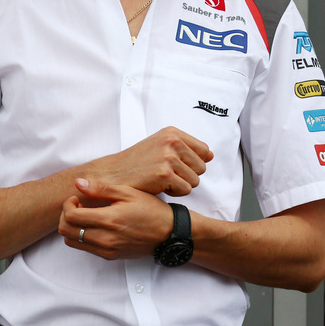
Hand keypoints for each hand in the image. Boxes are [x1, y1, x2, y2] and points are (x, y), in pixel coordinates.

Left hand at [59, 178, 176, 260]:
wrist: (169, 234)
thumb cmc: (151, 210)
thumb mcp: (128, 192)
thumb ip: (100, 188)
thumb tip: (77, 183)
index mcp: (108, 220)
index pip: (71, 217)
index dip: (67, 205)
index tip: (77, 198)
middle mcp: (105, 239)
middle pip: (66, 231)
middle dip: (66, 216)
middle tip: (78, 206)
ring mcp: (107, 250)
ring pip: (72, 242)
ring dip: (73, 227)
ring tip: (86, 215)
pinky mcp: (110, 256)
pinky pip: (85, 248)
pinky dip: (82, 236)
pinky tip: (95, 225)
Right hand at [87, 127, 211, 198]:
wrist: (114, 175)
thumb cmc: (138, 163)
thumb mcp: (161, 147)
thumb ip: (187, 149)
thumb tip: (210, 155)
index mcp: (172, 133)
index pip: (204, 150)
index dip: (192, 162)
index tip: (175, 164)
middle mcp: (172, 141)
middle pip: (202, 167)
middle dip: (187, 175)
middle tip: (165, 173)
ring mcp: (168, 157)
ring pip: (195, 181)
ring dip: (180, 185)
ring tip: (161, 179)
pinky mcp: (165, 174)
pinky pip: (185, 190)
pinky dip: (174, 193)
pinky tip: (158, 186)